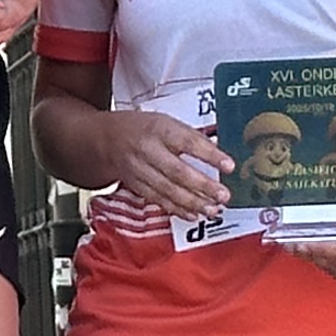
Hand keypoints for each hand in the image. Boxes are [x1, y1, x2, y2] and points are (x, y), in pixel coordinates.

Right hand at [99, 108, 232, 220]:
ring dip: (193, 202)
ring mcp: (139, 169)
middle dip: (203, 186)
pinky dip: (177, 209)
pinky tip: (193, 214)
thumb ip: (190, 136)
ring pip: (168, 189)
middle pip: (177, 171)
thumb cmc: (143, 128)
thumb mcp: (166, 121)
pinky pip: (158, 199)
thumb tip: (219, 152)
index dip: (209, 155)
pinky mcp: (136, 185)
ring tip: (213, 209)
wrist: (106, 138)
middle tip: (223, 196)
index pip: (188, 142)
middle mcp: (147, 150)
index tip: (229, 165)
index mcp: (159, 129)